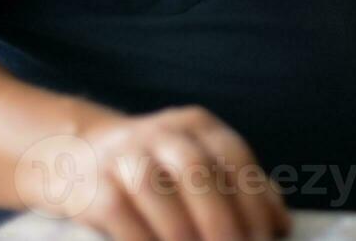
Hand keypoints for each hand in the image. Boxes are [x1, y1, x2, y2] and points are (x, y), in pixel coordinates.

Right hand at [23, 106, 290, 240]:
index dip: (254, 198)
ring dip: (182, 232)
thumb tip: (280, 223)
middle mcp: (162, 132)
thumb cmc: (155, 169)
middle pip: (197, 170)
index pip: (234, 156)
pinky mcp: (94, 183)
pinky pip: (119, 211)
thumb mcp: (197, 162)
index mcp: (198, 125)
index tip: (267, 236)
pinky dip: (143, 239)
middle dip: (222, 219)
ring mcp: (124, 154)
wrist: (75, 153)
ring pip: (155, 188)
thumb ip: (236, 186)